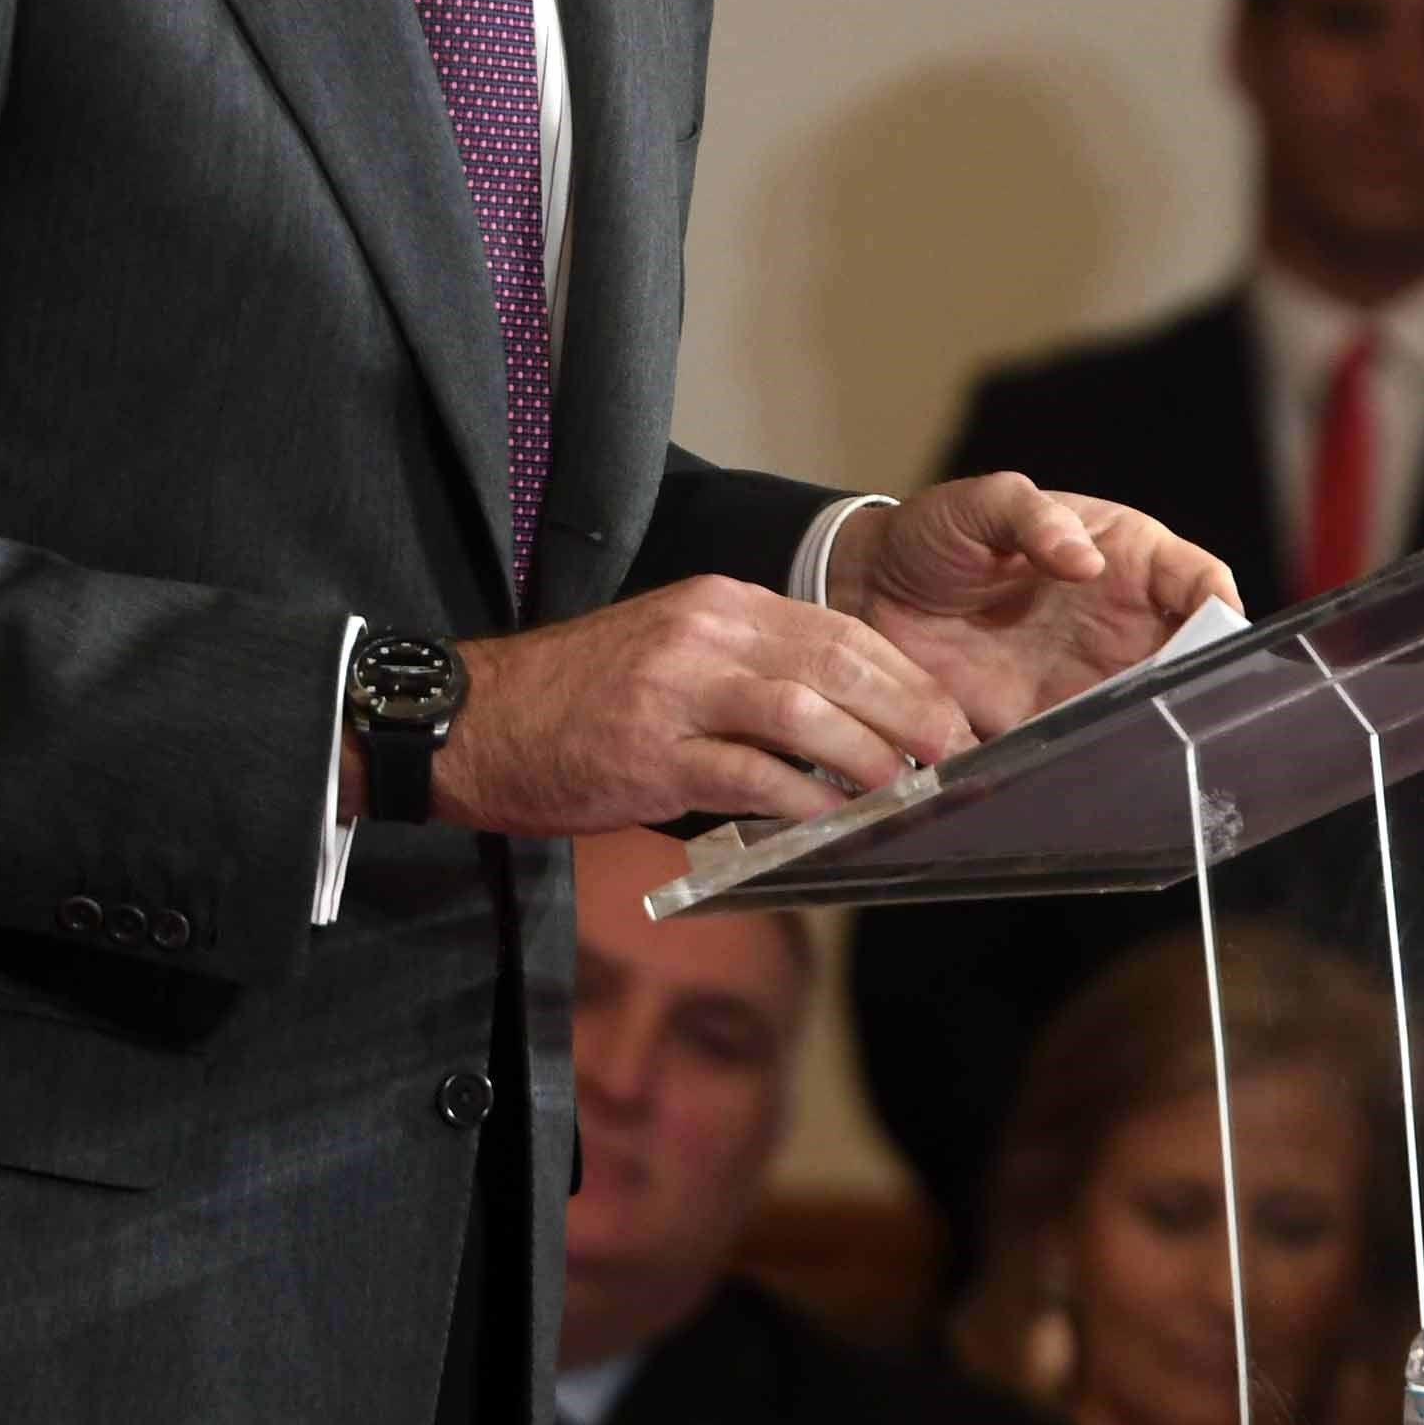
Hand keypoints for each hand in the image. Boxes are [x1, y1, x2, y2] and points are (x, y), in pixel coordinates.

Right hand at [421, 579, 976, 836]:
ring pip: (801, 710)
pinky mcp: (650, 751)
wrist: (473, 721)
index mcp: (718, 604)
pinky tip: (824, 820)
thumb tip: (846, 730)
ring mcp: (675, 689)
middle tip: (950, 757)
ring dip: (864, 755)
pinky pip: (746, 774)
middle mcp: (703, 633)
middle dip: (907, 712)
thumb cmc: (580, 699)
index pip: (839, 628)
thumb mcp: (673, 655)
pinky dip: (798, 800)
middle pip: (836, 661)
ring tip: (899, 790)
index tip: (948, 717)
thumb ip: (752, 677)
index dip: (905, 677)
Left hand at [829, 476, 1239, 740]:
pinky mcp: (1045, 723)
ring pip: (1146, 715)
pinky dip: (1092, 766)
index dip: (1219, 609)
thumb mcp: (980, 504)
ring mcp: (1087, 678)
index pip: (1199, 582)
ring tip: (1148, 751)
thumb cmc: (936, 532)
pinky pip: (1083, 751)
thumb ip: (1030, 517)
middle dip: (1201, 688)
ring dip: (1151, 734)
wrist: (871, 591)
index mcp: (1125, 558)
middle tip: (1190, 709)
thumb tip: (1085, 559)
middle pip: (1190, 661)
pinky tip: (1091, 777)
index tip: (1220, 636)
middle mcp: (1121, 624)